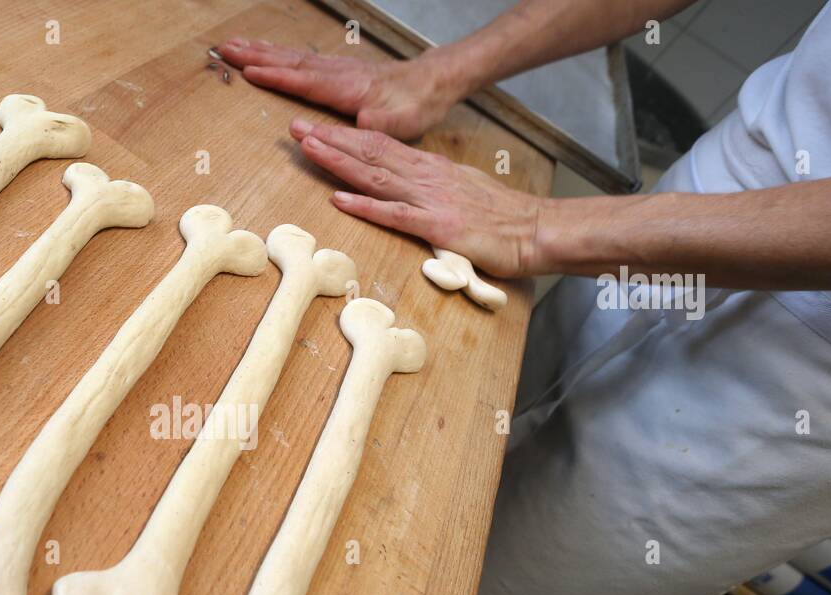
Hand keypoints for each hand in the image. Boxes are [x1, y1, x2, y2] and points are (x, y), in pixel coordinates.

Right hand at [217, 38, 468, 139]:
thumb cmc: (414, 107)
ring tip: (238, 46)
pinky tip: (273, 53)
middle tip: (225, 48)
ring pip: (294, 56)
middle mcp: (337, 73)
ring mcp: (337, 68)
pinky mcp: (340, 69)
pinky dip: (283, 54)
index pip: (302, 80)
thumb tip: (346, 131)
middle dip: (256, 55)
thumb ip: (369, 128)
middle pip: (290, 61)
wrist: (434, 83)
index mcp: (345, 88)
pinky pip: (304, 58)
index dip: (274, 76)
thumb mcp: (395, 126)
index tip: (245, 70)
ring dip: (264, 51)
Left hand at [291, 121, 545, 277]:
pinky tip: (340, 199)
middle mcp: (425, 176)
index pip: (379, 145)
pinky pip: (395, 214)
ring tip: (308, 149)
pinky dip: (365, 206)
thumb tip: (407, 185)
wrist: (534, 230)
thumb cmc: (500, 217)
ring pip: (375, 175)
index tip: (315, 127)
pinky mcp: (437, 225)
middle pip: (369, 153)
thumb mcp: (461, 191)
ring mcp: (430, 199)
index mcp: (429, 168)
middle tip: (296, 128)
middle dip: (330, 139)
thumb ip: (431, 186)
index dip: (344, 135)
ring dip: (338, 162)